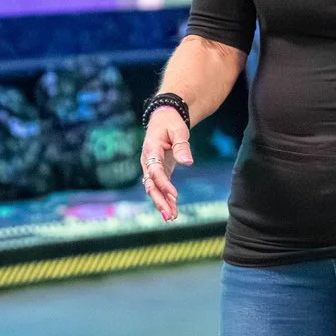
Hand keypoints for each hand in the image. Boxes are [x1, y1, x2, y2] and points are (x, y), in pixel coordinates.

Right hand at [140, 105, 191, 220]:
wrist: (164, 118)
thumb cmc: (171, 123)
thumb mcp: (179, 131)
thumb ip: (182, 146)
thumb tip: (188, 162)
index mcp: (151, 149)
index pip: (155, 170)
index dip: (163, 183)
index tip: (174, 195)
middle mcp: (147, 160)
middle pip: (150, 184)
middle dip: (159, 200)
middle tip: (168, 215)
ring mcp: (151, 167)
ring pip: (154, 188)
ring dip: (162, 203)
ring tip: (171, 217)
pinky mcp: (159, 171)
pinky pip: (160, 187)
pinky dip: (166, 198)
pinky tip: (174, 211)